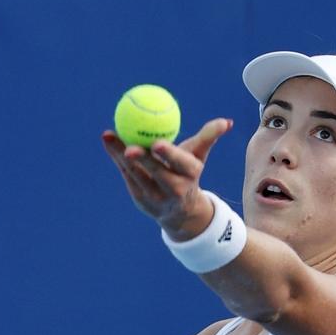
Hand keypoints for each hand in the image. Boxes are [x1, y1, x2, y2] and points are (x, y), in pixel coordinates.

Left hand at [101, 118, 233, 238]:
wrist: (180, 212)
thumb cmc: (188, 174)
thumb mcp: (198, 156)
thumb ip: (208, 137)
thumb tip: (226, 122)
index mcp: (190, 176)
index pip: (180, 164)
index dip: (169, 155)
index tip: (157, 143)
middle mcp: (174, 190)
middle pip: (156, 172)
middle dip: (144, 161)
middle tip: (129, 146)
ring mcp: (156, 198)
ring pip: (136, 173)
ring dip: (121, 155)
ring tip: (109, 136)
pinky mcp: (140, 200)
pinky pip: (127, 175)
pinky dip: (117, 157)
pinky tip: (109, 141)